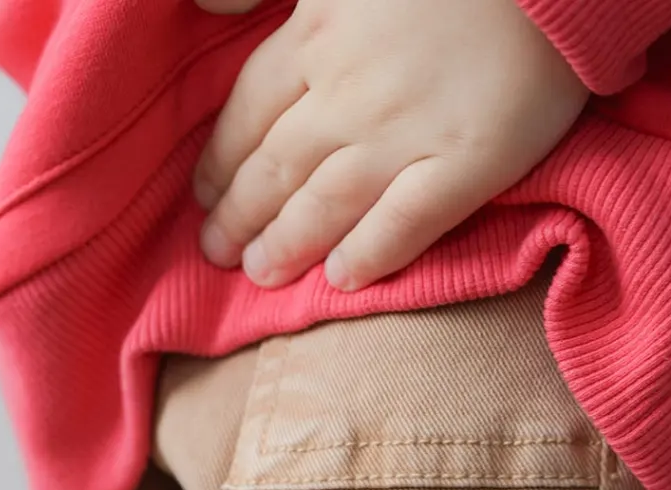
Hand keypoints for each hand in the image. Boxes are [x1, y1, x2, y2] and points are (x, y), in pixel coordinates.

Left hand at [192, 0, 587, 290]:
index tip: (205, 194)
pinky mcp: (465, 163)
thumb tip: (206, 3)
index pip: (250, 108)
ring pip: (326, 201)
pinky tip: (343, 281)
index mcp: (318, 31)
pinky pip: (404, 221)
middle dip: (240, 214)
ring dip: (287, 243)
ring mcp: (406, 132)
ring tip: (263, 274)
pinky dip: (369, 254)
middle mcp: (349, 90)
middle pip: (277, 164)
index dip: (222, 158)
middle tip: (219, 253)